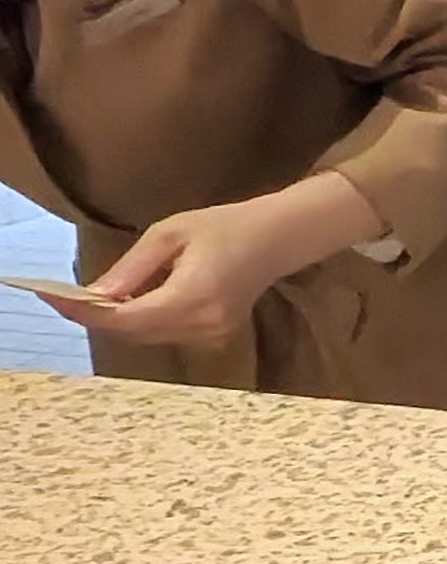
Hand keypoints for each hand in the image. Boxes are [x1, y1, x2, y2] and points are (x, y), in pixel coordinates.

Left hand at [45, 168, 383, 348]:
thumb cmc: (224, 226)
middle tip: (61, 294)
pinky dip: (137, 320)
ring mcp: (210, 335)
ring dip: (114, 319)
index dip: (85, 312)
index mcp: (193, 296)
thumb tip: (94, 295)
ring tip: (88, 296)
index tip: (52, 297)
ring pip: (145, 336)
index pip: (126, 318)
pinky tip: (124, 302)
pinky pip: (162, 333)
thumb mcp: (169, 234)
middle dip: (94, 315)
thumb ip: (131, 269)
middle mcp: (202, 324)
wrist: (277, 240)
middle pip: (132, 332)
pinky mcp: (212, 336)